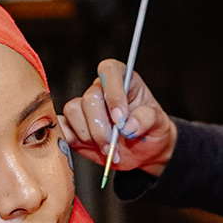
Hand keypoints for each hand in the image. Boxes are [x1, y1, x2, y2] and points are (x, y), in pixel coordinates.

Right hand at [58, 59, 176, 175]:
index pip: (110, 71)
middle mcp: (101, 90)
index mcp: (123, 79)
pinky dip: (71, 139)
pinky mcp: (74, 126)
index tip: (121, 119)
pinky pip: (62, 126)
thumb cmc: (152, 131)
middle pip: (90, 98)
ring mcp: (85, 108)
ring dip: (90, 136)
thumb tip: (128, 126)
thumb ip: (147, 119)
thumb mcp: (160, 123)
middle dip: (101, 126)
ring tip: (108, 149)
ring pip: (74, 112)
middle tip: (114, 144)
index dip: (113, 94)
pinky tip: (89, 148)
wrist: (145, 152)